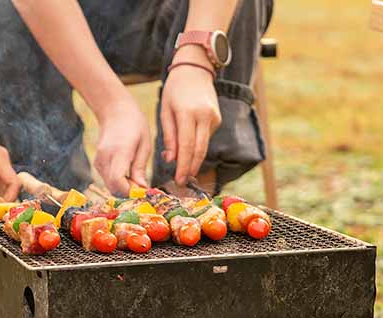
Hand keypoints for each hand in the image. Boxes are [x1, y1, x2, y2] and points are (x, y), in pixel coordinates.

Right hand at [93, 92, 151, 195]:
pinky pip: (108, 180)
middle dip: (129, 192)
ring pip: (110, 187)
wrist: (114, 111)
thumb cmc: (134, 125)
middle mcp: (105, 158)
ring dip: (124, 188)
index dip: (130, 191)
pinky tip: (128, 173)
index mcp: (119, 152)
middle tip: (142, 185)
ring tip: (137, 177)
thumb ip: (140, 167)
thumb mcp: (144, 144)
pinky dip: (118, 182)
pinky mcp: (97, 163)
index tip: (143, 189)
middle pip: (114, 188)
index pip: (118, 182)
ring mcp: (98, 161)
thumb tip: (142, 188)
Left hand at [160, 49, 221, 183]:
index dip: (183, 166)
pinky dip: (197, 146)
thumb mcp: (165, 111)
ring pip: (204, 147)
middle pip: (199, 150)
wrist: (194, 70)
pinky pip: (206, 138)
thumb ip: (169, 136)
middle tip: (182, 182)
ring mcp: (214, 118)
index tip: (179, 180)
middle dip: (191, 168)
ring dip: (194, 160)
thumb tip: (170, 160)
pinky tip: (189, 146)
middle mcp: (204, 116)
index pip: (187, 147)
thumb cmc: (174, 90)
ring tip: (184, 172)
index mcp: (188, 114)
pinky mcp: (218, 119)